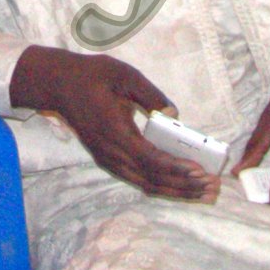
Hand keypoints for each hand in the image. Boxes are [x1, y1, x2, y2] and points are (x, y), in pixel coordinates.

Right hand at [9, 46, 214, 200]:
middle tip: (212, 188)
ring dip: (175, 191)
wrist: (58, 85)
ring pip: (145, 184)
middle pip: (151, 179)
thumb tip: (175, 114)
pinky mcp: (108, 160)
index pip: (150, 158)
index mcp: (115, 132)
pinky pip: (138, 179)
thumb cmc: (92, 76)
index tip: (200, 171)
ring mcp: (108, 160)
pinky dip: (161, 185)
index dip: (176, 168)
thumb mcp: (124, 75)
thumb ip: (151, 95)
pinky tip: (181, 186)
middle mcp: (111, 152)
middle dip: (184, 186)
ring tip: (203, 193)